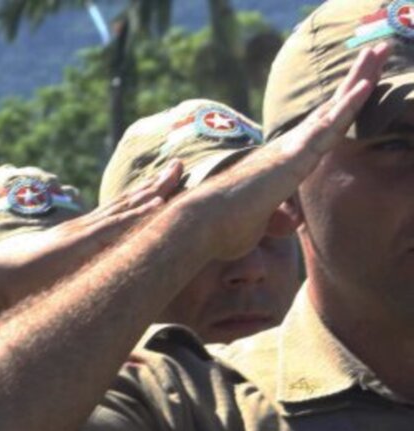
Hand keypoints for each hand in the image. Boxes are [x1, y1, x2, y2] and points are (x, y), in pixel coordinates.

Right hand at [0, 160, 183, 312]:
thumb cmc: (6, 283)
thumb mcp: (38, 281)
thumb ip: (48, 279)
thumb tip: (50, 286)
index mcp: (72, 238)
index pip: (111, 215)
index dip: (136, 200)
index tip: (159, 188)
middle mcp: (79, 229)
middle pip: (124, 203)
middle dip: (154, 185)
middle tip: (180, 166)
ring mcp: (79, 234)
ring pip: (124, 208)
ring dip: (153, 190)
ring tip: (179, 173)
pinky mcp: (78, 244)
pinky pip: (115, 227)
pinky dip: (138, 215)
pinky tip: (159, 205)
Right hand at [191, 43, 388, 260]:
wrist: (201, 224)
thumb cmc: (222, 228)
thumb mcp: (259, 225)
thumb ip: (277, 220)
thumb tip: (291, 222)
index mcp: (279, 164)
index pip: (316, 132)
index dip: (336, 110)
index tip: (354, 88)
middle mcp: (286, 149)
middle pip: (327, 110)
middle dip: (352, 81)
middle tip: (376, 51)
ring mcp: (290, 149)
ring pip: (332, 110)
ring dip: (358, 79)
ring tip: (380, 49)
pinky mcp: (294, 156)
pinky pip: (328, 127)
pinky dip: (348, 105)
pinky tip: (366, 84)